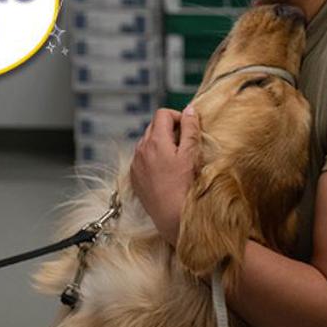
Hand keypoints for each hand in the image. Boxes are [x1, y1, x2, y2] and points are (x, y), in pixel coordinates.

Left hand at [131, 107, 200, 244]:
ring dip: (161, 144)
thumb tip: (189, 110)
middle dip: (169, 129)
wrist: (171, 216)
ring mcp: (136, 163)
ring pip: (147, 142)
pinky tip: (165, 172)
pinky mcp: (134, 177)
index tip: (188, 129)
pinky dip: (153, 158)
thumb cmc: (184, 186)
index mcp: (155, 140)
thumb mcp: (191, 154)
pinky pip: (142, 158)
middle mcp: (141, 149)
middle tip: (184, 144)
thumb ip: (190, 128)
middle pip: (154, 126)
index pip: (162, 114)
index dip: (178, 117)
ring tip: (175, 159)